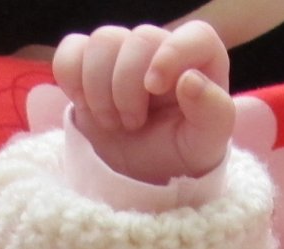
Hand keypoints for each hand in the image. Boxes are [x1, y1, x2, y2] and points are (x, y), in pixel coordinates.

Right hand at [52, 21, 235, 185]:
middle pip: (139, 38)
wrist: (139, 178)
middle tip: (132, 124)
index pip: (194, 36)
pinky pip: (71, 51)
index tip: (155, 87)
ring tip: (112, 123)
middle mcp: (161, 51)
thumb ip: (213, 112)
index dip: (172, 54)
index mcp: (200, 63)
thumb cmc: (179, 156)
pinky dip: (71, 79)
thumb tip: (190, 80)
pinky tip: (85, 106)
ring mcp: (122, 56)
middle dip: (128, 87)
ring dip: (99, 88)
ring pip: (103, 41)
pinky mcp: (88, 66)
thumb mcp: (206, 146)